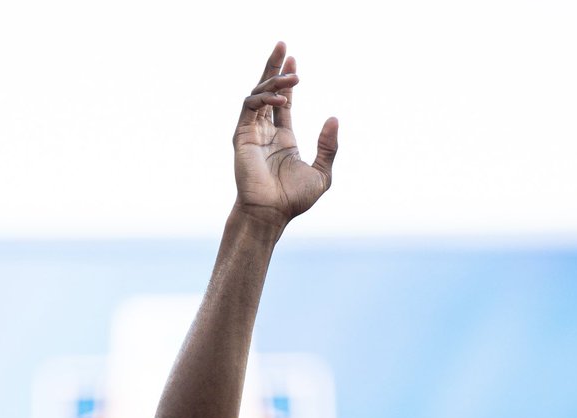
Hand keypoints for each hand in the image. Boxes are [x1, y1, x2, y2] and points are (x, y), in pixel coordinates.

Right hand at [233, 42, 337, 226]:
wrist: (271, 213)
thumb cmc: (293, 200)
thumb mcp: (322, 173)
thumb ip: (329, 147)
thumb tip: (334, 118)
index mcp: (283, 139)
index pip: (283, 102)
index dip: (287, 81)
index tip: (293, 59)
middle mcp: (266, 133)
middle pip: (267, 90)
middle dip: (274, 66)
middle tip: (283, 44)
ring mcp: (252, 133)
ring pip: (258, 93)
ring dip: (275, 80)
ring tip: (293, 75)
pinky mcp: (242, 136)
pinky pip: (251, 106)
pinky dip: (265, 98)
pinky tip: (283, 99)